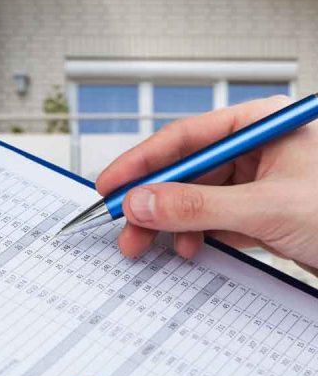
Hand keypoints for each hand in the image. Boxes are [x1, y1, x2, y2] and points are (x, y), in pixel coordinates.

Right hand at [97, 95, 317, 276]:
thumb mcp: (266, 207)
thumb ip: (198, 205)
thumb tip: (141, 202)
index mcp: (260, 126)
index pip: (185, 137)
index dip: (141, 161)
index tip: (110, 184)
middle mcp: (254, 150)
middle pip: (184, 170)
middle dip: (151, 201)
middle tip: (121, 225)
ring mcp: (254, 182)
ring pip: (193, 197)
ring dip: (167, 223)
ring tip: (145, 247)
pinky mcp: (256, 211)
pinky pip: (209, 218)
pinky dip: (192, 235)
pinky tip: (187, 250)